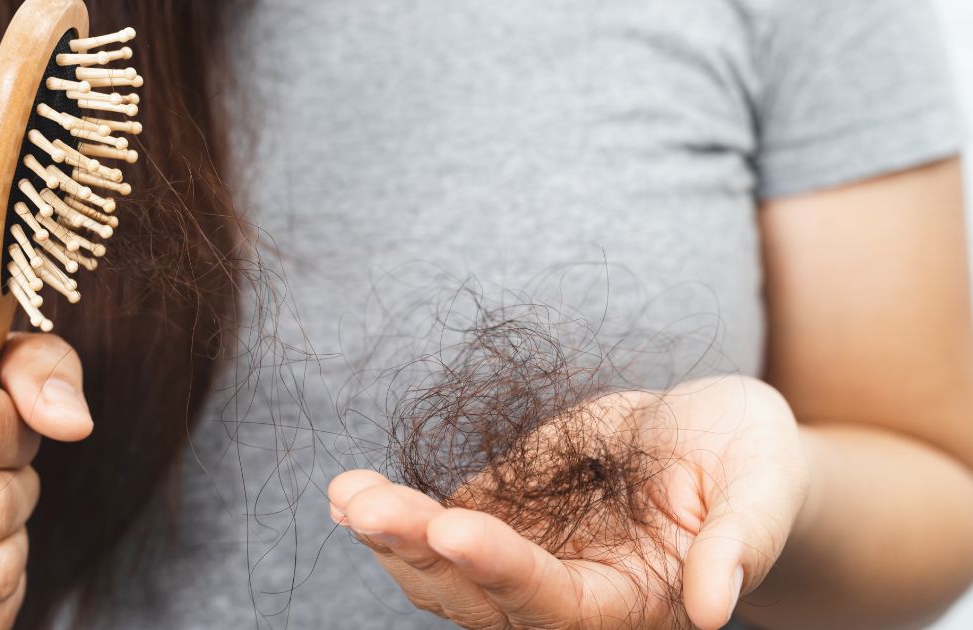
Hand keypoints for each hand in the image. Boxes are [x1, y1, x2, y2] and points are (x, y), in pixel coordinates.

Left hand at [329, 375, 808, 629]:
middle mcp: (567, 596)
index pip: (558, 605)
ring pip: (444, 572)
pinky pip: (437, 527)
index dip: (504, 571)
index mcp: (632, 604)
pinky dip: (393, 514)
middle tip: (369, 507)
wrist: (714, 440)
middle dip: (420, 553)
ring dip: (392, 538)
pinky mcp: (501, 516)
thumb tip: (717, 607)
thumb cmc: (752, 463)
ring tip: (348, 495)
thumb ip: (742, 543)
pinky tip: (350, 491)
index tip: (452, 525)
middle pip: (480, 599)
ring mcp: (525, 558)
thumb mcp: (762, 486)